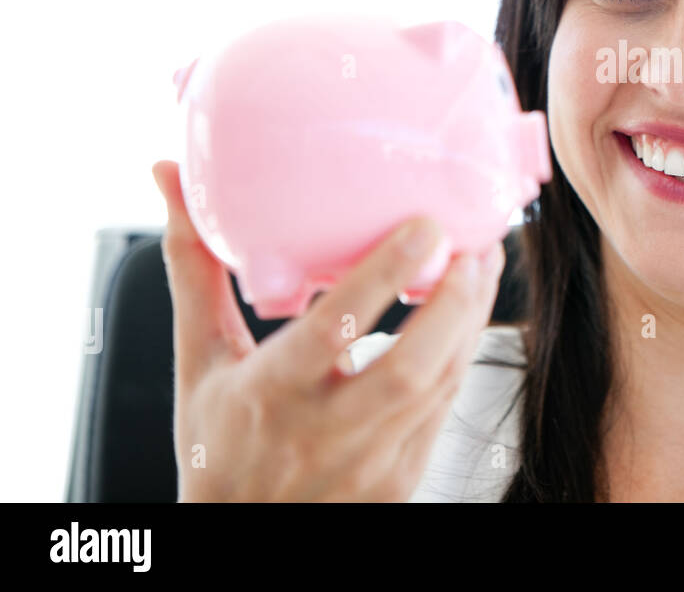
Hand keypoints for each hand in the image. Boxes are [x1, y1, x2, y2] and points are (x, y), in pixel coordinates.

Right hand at [151, 159, 504, 500]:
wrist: (239, 538)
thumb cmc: (218, 439)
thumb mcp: (200, 357)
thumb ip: (195, 268)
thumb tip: (170, 175)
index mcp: (267, 395)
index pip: (332, 331)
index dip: (383, 276)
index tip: (425, 225)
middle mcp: (321, 434)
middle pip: (408, 369)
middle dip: (453, 303)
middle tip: (475, 245)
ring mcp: (368, 464)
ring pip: (440, 387)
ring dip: (470, 321)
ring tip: (483, 263)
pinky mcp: (401, 479)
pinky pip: (445, 409)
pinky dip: (462, 356)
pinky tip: (470, 315)